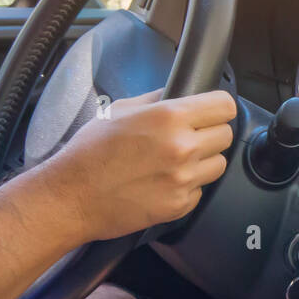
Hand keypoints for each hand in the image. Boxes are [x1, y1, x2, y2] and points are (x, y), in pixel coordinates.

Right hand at [40, 89, 235, 243]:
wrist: (72, 196)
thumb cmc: (90, 153)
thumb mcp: (122, 109)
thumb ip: (158, 99)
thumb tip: (181, 93)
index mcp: (170, 117)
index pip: (225, 106)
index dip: (218, 107)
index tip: (212, 112)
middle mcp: (182, 147)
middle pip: (226, 135)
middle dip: (210, 133)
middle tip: (188, 137)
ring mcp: (183, 179)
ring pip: (219, 164)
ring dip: (203, 161)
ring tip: (175, 161)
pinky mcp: (180, 205)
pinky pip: (201, 190)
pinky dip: (187, 187)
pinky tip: (163, 182)